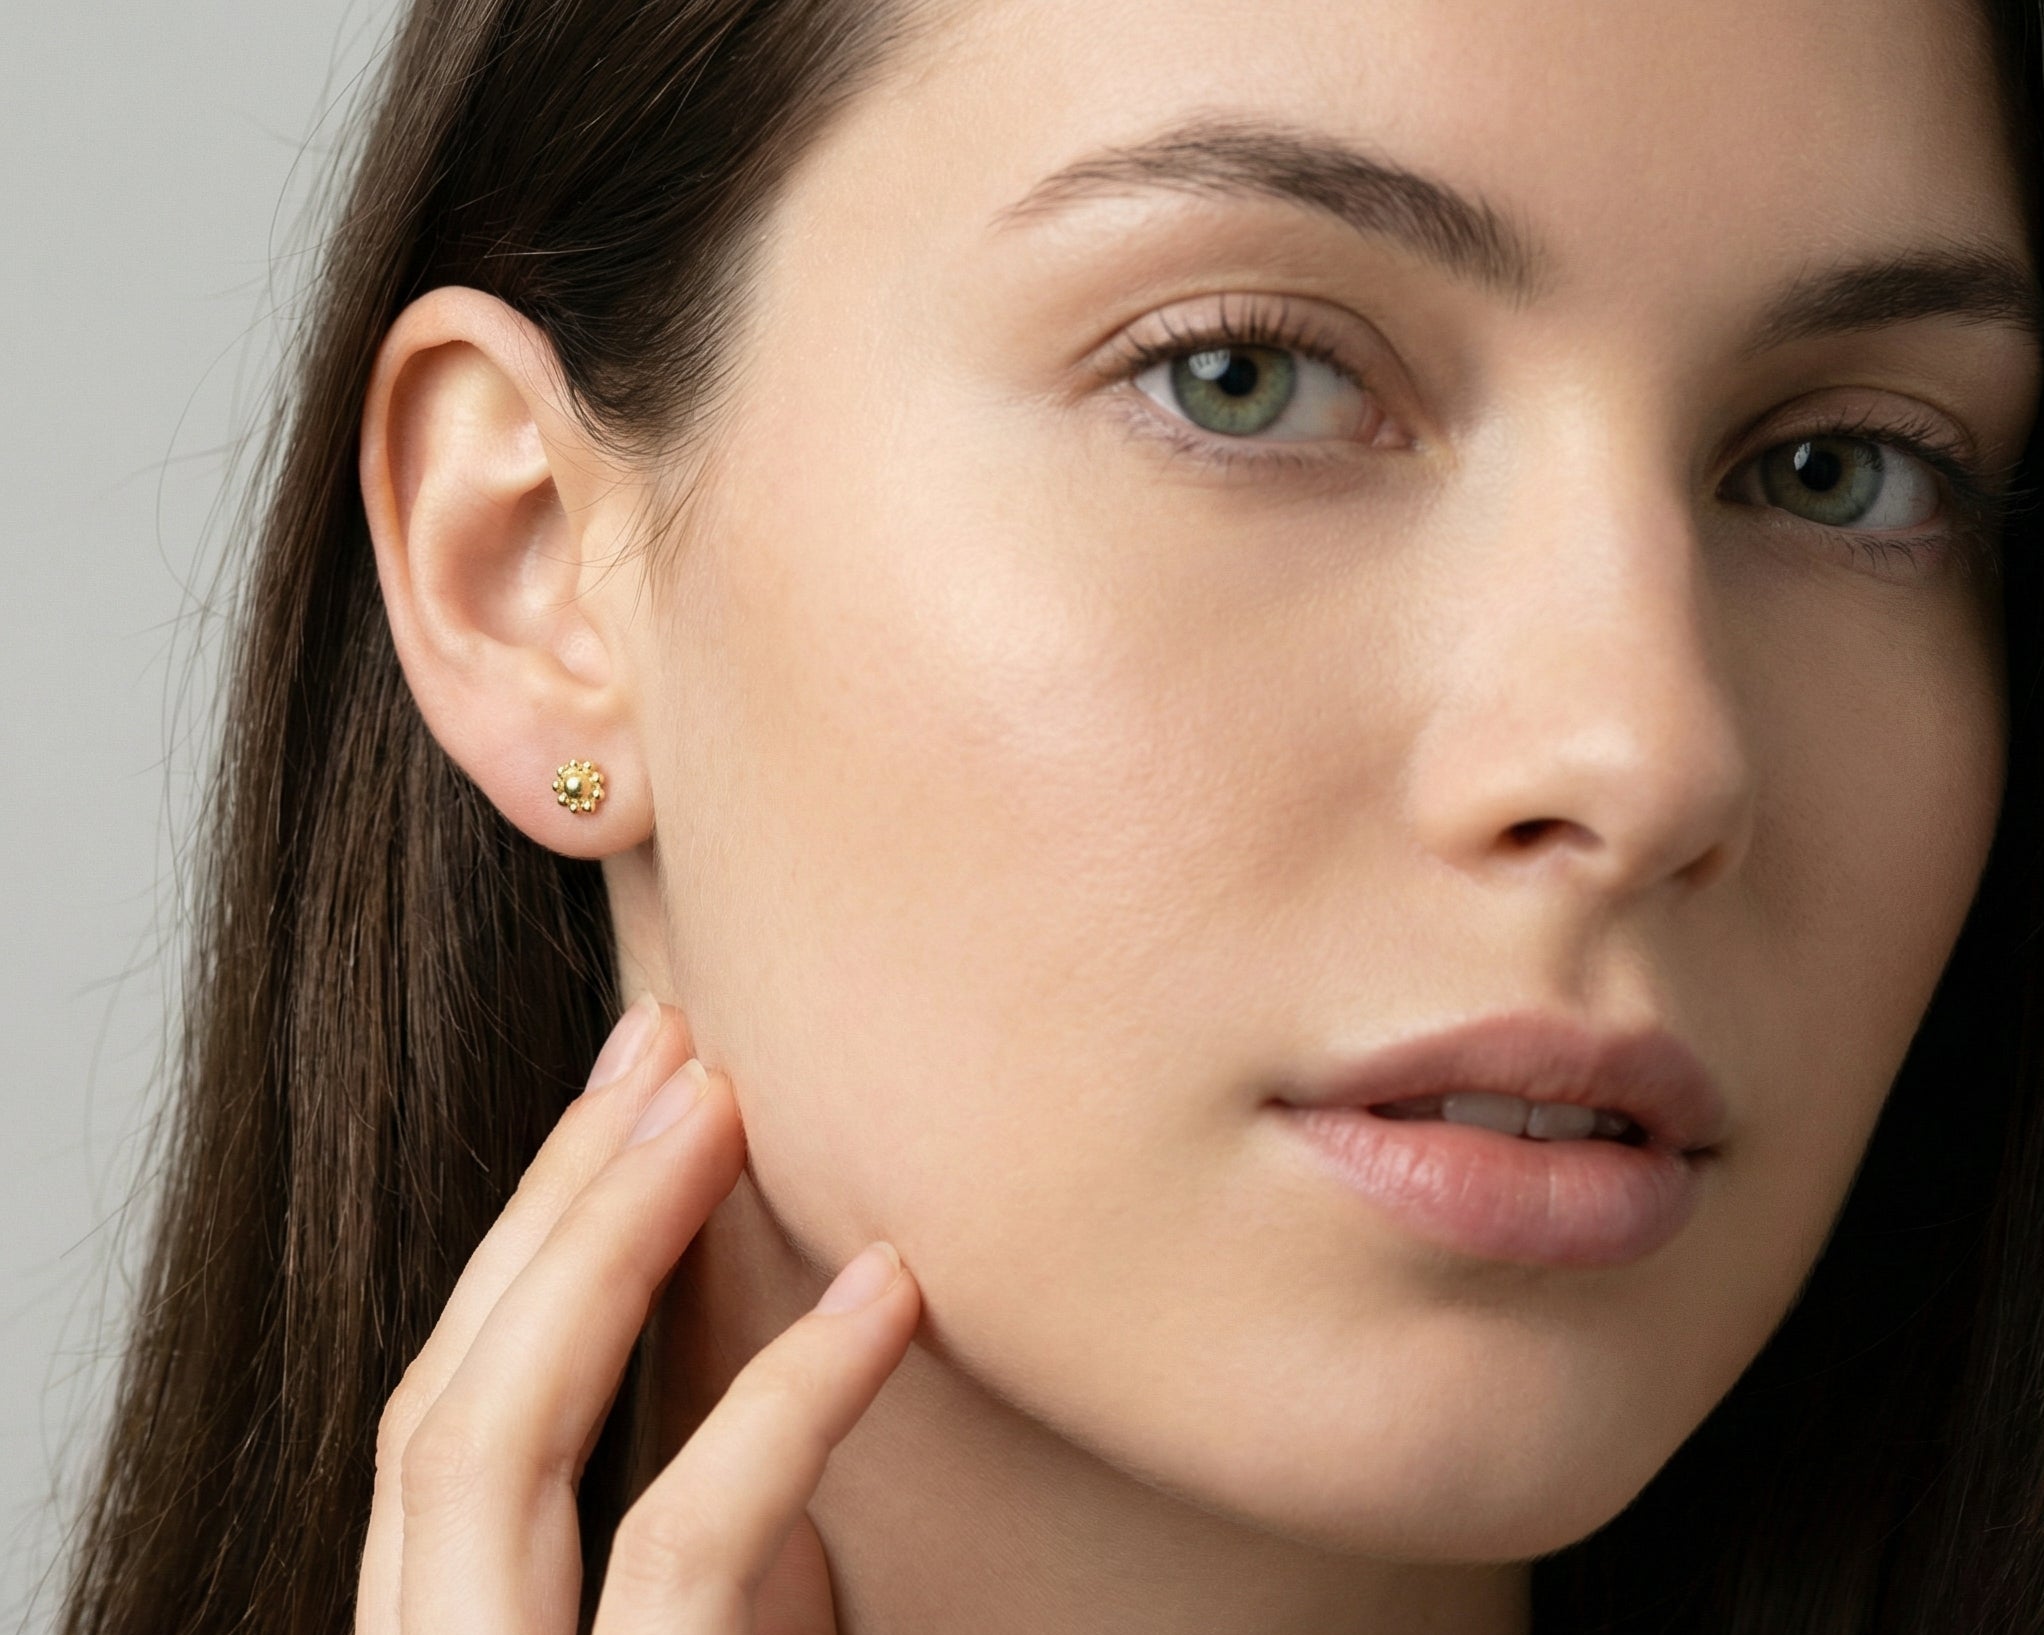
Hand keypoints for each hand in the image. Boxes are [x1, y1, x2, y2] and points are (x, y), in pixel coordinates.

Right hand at [355, 999, 921, 1634]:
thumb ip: (717, 1582)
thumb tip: (767, 1436)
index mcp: (459, 1633)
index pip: (446, 1419)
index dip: (527, 1240)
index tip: (629, 1091)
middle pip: (444, 1401)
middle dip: (553, 1203)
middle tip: (666, 1035)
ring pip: (494, 1443)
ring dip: (611, 1245)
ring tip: (728, 1103)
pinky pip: (681, 1545)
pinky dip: (784, 1406)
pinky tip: (887, 1293)